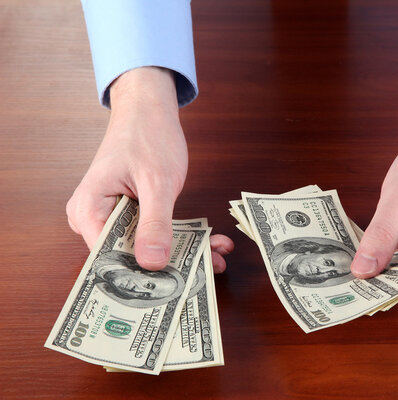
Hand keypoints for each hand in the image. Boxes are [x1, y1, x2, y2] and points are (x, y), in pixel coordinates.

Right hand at [67, 67, 232, 271]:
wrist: (149, 109)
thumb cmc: (146, 135)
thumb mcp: (156, 181)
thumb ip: (154, 223)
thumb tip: (152, 264)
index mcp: (88, 211)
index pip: (109, 258)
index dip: (141, 275)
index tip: (175, 287)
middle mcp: (95, 219)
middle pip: (130, 256)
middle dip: (172, 264)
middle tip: (209, 269)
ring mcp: (113, 217)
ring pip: (147, 247)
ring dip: (184, 251)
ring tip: (218, 255)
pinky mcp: (132, 214)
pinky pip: (155, 233)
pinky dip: (182, 237)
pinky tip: (211, 241)